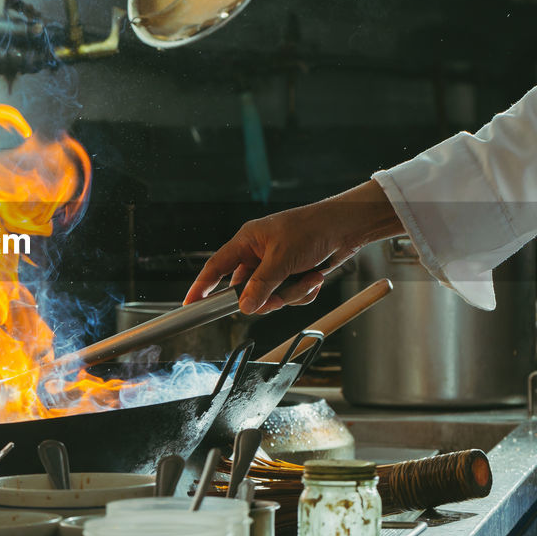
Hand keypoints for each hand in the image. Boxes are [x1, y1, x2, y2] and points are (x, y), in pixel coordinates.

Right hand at [184, 180, 404, 313]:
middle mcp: (258, 255)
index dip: (202, 287)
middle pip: (247, 291)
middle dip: (267, 297)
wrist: (347, 227)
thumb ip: (260, 285)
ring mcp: (276, 267)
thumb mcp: (282, 258)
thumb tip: (244, 308)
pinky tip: (315, 276)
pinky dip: (304, 291)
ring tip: (308, 276)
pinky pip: (291, 297)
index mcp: (247, 242)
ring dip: (292, 292)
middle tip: (279, 295)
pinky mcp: (293, 276)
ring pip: (272, 297)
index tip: (189, 304)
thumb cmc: (311, 229)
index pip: (216, 267)